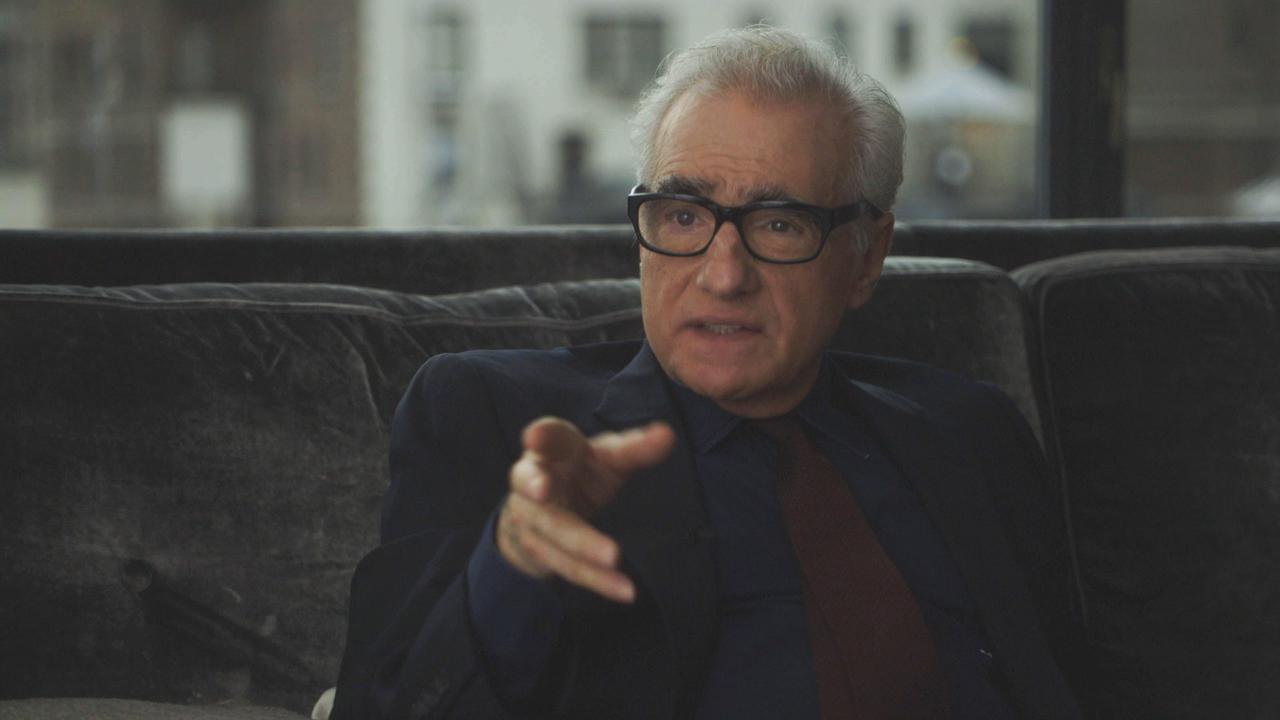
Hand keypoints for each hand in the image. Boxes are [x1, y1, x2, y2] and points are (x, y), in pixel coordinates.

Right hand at [497, 417, 674, 603]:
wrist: (540, 510)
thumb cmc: (579, 472)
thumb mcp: (606, 457)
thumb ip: (634, 448)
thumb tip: (667, 435)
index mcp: (552, 451)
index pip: (547, 438)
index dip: (541, 436)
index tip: (535, 436)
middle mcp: (532, 481)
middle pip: (535, 486)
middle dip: (537, 489)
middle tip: (542, 489)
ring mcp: (532, 519)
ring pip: (553, 534)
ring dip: (581, 546)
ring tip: (614, 557)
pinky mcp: (542, 552)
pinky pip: (569, 567)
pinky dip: (597, 581)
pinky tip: (625, 591)